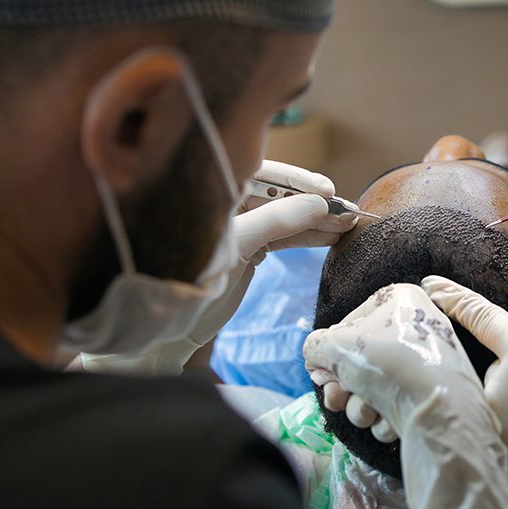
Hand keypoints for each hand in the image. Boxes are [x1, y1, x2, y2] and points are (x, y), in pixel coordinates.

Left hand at [80, 160, 354, 375]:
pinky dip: (308, 236)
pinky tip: (332, 236)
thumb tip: (319, 203)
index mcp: (207, 193)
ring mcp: (237, 226)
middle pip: (276, 193)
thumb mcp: (231, 248)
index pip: (258, 174)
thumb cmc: (181, 286)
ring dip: (316, 220)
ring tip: (348, 225)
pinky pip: (283, 235)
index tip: (326, 190)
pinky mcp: (247, 249)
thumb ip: (274, 221)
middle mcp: (223, 204)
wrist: (159, 334)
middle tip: (347, 211)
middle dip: (312, 202)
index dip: (294, 180)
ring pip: (284, 215)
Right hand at [304, 284, 507, 508]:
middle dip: (342, 383)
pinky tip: (387, 423)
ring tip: (363, 411)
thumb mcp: (338, 345)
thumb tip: (314, 354)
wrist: (441, 410)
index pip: (351, 322)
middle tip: (334, 397)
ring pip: (374, 385)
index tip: (319, 371)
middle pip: (361, 357)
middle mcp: (418, 327)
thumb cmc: (389, 364)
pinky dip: (385, 416)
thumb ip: (316, 345)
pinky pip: (395, 403)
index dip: (330, 349)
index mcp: (402, 300)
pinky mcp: (431, 396)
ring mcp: (426, 364)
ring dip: (359, 404)